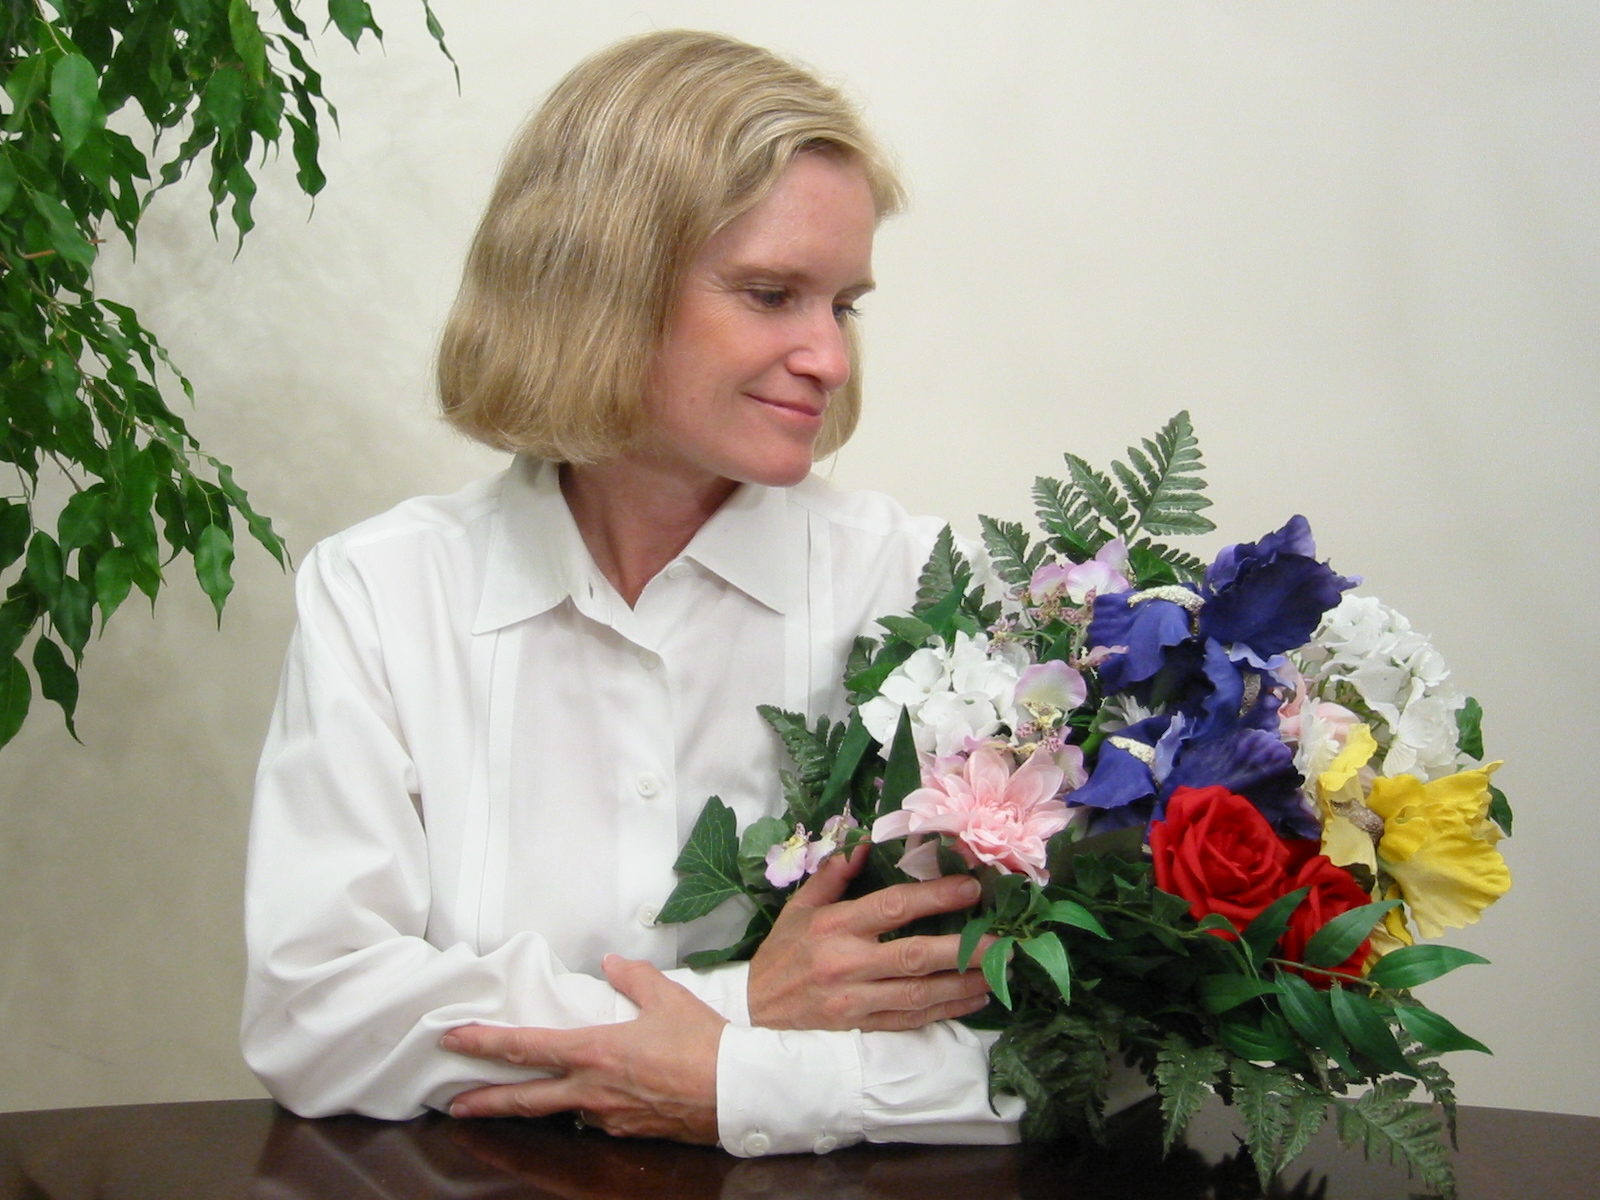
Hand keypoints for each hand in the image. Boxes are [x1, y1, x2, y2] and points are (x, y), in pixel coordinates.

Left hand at [442, 954, 725, 1143]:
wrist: (736, 1092)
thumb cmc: (703, 1043)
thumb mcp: (668, 997)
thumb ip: (633, 976)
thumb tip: (610, 962)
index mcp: (594, 1052)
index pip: (526, 1048)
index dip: (485, 1044)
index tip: (454, 1040)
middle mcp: (592, 1090)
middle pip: (524, 1100)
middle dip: (485, 1103)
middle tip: (453, 1104)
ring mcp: (608, 1117)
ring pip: (560, 1112)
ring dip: (535, 1107)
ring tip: (512, 1104)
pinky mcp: (627, 1132)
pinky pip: (594, 1120)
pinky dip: (583, 1109)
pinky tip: (585, 1103)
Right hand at [747, 845, 992, 1031]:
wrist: (753, 1011)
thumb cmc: (782, 954)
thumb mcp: (799, 907)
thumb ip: (834, 874)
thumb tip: (866, 842)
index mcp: (834, 926)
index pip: (892, 908)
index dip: (934, 898)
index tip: (970, 888)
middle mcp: (847, 963)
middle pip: (914, 955)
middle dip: (962, 947)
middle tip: (1002, 939)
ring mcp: (855, 1000)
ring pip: (919, 993)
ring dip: (964, 982)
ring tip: (999, 970)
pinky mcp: (860, 1028)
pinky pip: (911, 1019)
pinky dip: (946, 1010)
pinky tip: (974, 998)